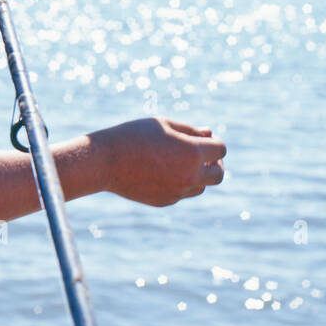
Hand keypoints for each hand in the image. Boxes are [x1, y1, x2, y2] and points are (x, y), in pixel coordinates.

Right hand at [93, 117, 226, 206]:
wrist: (106, 161)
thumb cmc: (134, 135)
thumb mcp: (164, 124)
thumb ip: (190, 130)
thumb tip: (209, 134)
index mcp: (192, 153)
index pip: (220, 149)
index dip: (214, 141)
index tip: (202, 137)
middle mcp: (190, 176)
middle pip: (219, 175)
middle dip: (215, 163)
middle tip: (202, 154)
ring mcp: (178, 192)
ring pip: (201, 186)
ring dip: (198, 174)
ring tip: (178, 160)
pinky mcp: (165, 201)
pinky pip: (182, 193)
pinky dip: (180, 182)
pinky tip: (161, 170)